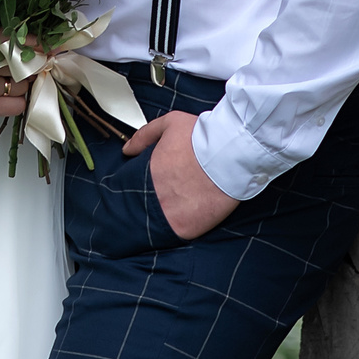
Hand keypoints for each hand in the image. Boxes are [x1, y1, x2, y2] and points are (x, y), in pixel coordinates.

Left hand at [121, 110, 237, 238]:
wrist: (230, 155)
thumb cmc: (203, 137)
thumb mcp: (169, 124)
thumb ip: (144, 136)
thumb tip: (127, 150)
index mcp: (148, 172)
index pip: (130, 184)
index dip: (136, 185)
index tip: (145, 184)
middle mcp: (154, 195)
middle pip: (140, 206)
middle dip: (146, 203)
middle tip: (160, 198)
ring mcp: (168, 214)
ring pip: (154, 223)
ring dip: (159, 217)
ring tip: (172, 210)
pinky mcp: (185, 229)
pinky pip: (174, 234)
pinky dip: (176, 229)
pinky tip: (183, 219)